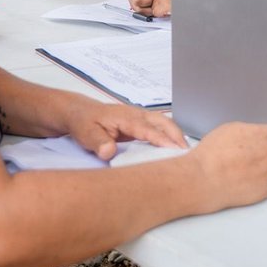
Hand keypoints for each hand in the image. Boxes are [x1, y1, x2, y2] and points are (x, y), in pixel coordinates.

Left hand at [65, 101, 187, 160]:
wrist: (79, 112)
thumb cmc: (83, 122)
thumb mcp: (85, 133)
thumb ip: (97, 142)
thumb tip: (108, 151)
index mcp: (126, 117)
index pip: (148, 129)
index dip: (162, 140)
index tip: (175, 150)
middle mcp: (136, 115)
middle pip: (163, 122)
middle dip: (177, 135)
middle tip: (188, 154)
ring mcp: (139, 119)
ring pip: (164, 123)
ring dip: (176, 135)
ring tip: (185, 154)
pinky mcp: (139, 125)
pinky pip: (159, 128)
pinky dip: (169, 136)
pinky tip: (173, 151)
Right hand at [190, 121, 266, 210]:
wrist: (204, 179)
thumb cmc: (213, 154)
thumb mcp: (232, 129)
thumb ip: (253, 131)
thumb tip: (257, 135)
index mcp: (266, 137)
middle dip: (262, 151)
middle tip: (242, 155)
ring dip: (260, 168)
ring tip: (238, 169)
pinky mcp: (266, 191)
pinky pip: (266, 183)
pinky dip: (256, 182)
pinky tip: (240, 180)